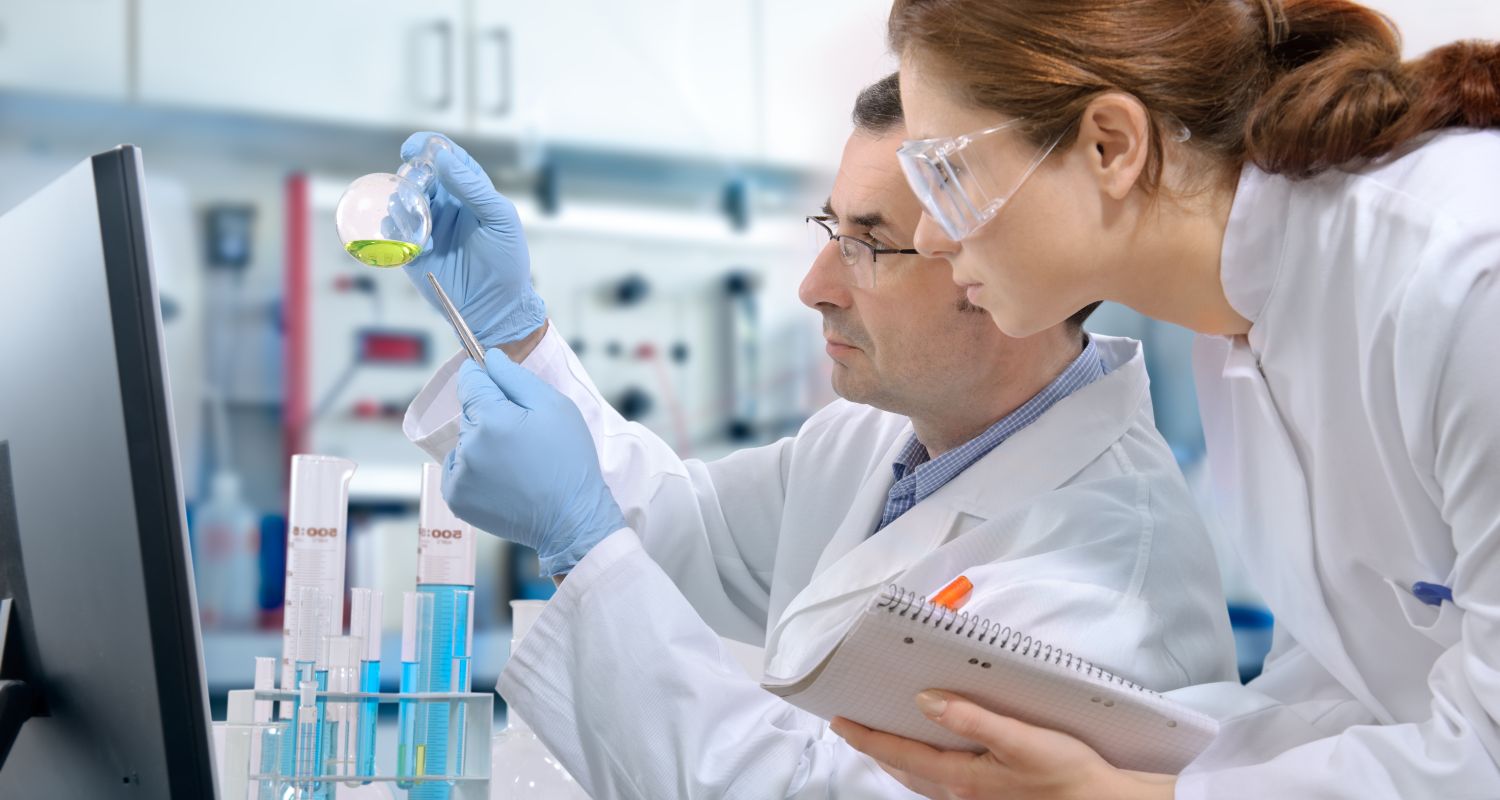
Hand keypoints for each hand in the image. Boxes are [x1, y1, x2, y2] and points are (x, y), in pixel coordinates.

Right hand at [400, 131, 545, 344]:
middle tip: (418, 191)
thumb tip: (443, 158)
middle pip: (417, 175)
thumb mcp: (499, 219)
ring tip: (420, 223)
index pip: (447, 157)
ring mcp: (427, 226)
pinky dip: (398, 231)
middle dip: (412, 177)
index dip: (428, 146)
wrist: (495, 305)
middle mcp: (445, 204)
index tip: (413, 147)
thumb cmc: (506, 261)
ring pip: (400, 200)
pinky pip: (392, 231)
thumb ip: (473, 188)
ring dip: (403, 205)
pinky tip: (421, 245)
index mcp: (469, 190)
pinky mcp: (411, 249)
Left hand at [443, 351, 626, 575]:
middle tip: (524, 438)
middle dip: (491, 416)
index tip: (502, 389)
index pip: (470, 380)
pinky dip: (474, 469)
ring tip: (517, 463)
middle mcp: (468, 446)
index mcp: (491, 419)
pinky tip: (502, 478)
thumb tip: (488, 357)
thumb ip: (516, 377)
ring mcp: (459, 476)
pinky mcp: (456, 498)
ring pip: (464, 441)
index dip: (487, 379)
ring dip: (483, 444)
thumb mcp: (555, 407)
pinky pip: (457, 468)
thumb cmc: (568, 460)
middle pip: (469, 412)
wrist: (571, 518)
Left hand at [830, 690, 1175, 799]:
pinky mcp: (992, 797)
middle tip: (853, 726)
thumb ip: (971, 718)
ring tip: (883, 738)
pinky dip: (926, 766)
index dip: (866, 737)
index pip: (900, 753)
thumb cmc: (1068, 772)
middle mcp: (961, 793)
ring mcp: (976, 799)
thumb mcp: (1019, 738)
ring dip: (899, 759)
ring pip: (922, 779)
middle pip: (905, 769)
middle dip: (876, 748)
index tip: (839, 721)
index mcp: (962, 777)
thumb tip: (925, 700)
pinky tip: (934, 754)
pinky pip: (943, 783)